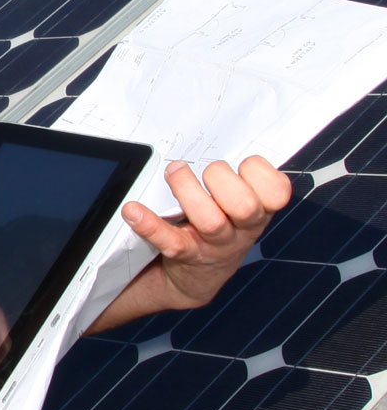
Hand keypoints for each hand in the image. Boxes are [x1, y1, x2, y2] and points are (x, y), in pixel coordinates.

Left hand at [95, 156, 292, 326]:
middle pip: (245, 206)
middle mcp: (242, 230)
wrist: (199, 274)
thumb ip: (239, 178)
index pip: (277, 192)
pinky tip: (133, 210)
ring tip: (174, 172)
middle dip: (222, 179)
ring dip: (187, 190)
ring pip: (210, 221)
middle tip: (206, 172)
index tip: (242, 165)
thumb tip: (222, 135)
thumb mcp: (239, 204)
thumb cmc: (221, 225)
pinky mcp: (186, 255)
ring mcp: (214, 245)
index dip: (260, 174)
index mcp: (259, 211)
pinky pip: (169, 241)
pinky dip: (149, 224)